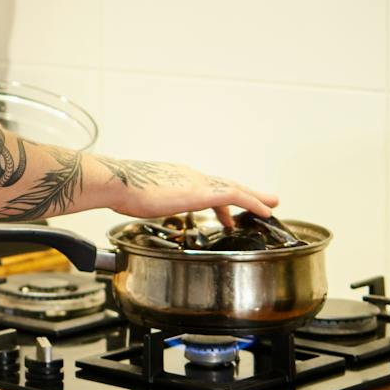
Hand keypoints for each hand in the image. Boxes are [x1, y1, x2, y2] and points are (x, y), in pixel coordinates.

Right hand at [95, 156, 278, 229]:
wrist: (119, 182)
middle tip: (262, 199)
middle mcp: (190, 176)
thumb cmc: (121, 190)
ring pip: (235, 188)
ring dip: (254, 196)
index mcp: (175, 177)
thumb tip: (139, 205)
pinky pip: (237, 197)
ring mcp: (198, 182)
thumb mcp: (139, 196)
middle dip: (244, 193)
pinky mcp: (203, 192)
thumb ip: (146, 200)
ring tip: (270, 204)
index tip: (225, 212)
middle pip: (224, 184)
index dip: (218, 200)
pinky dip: (253, 202)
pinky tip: (265, 211)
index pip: (203, 187)